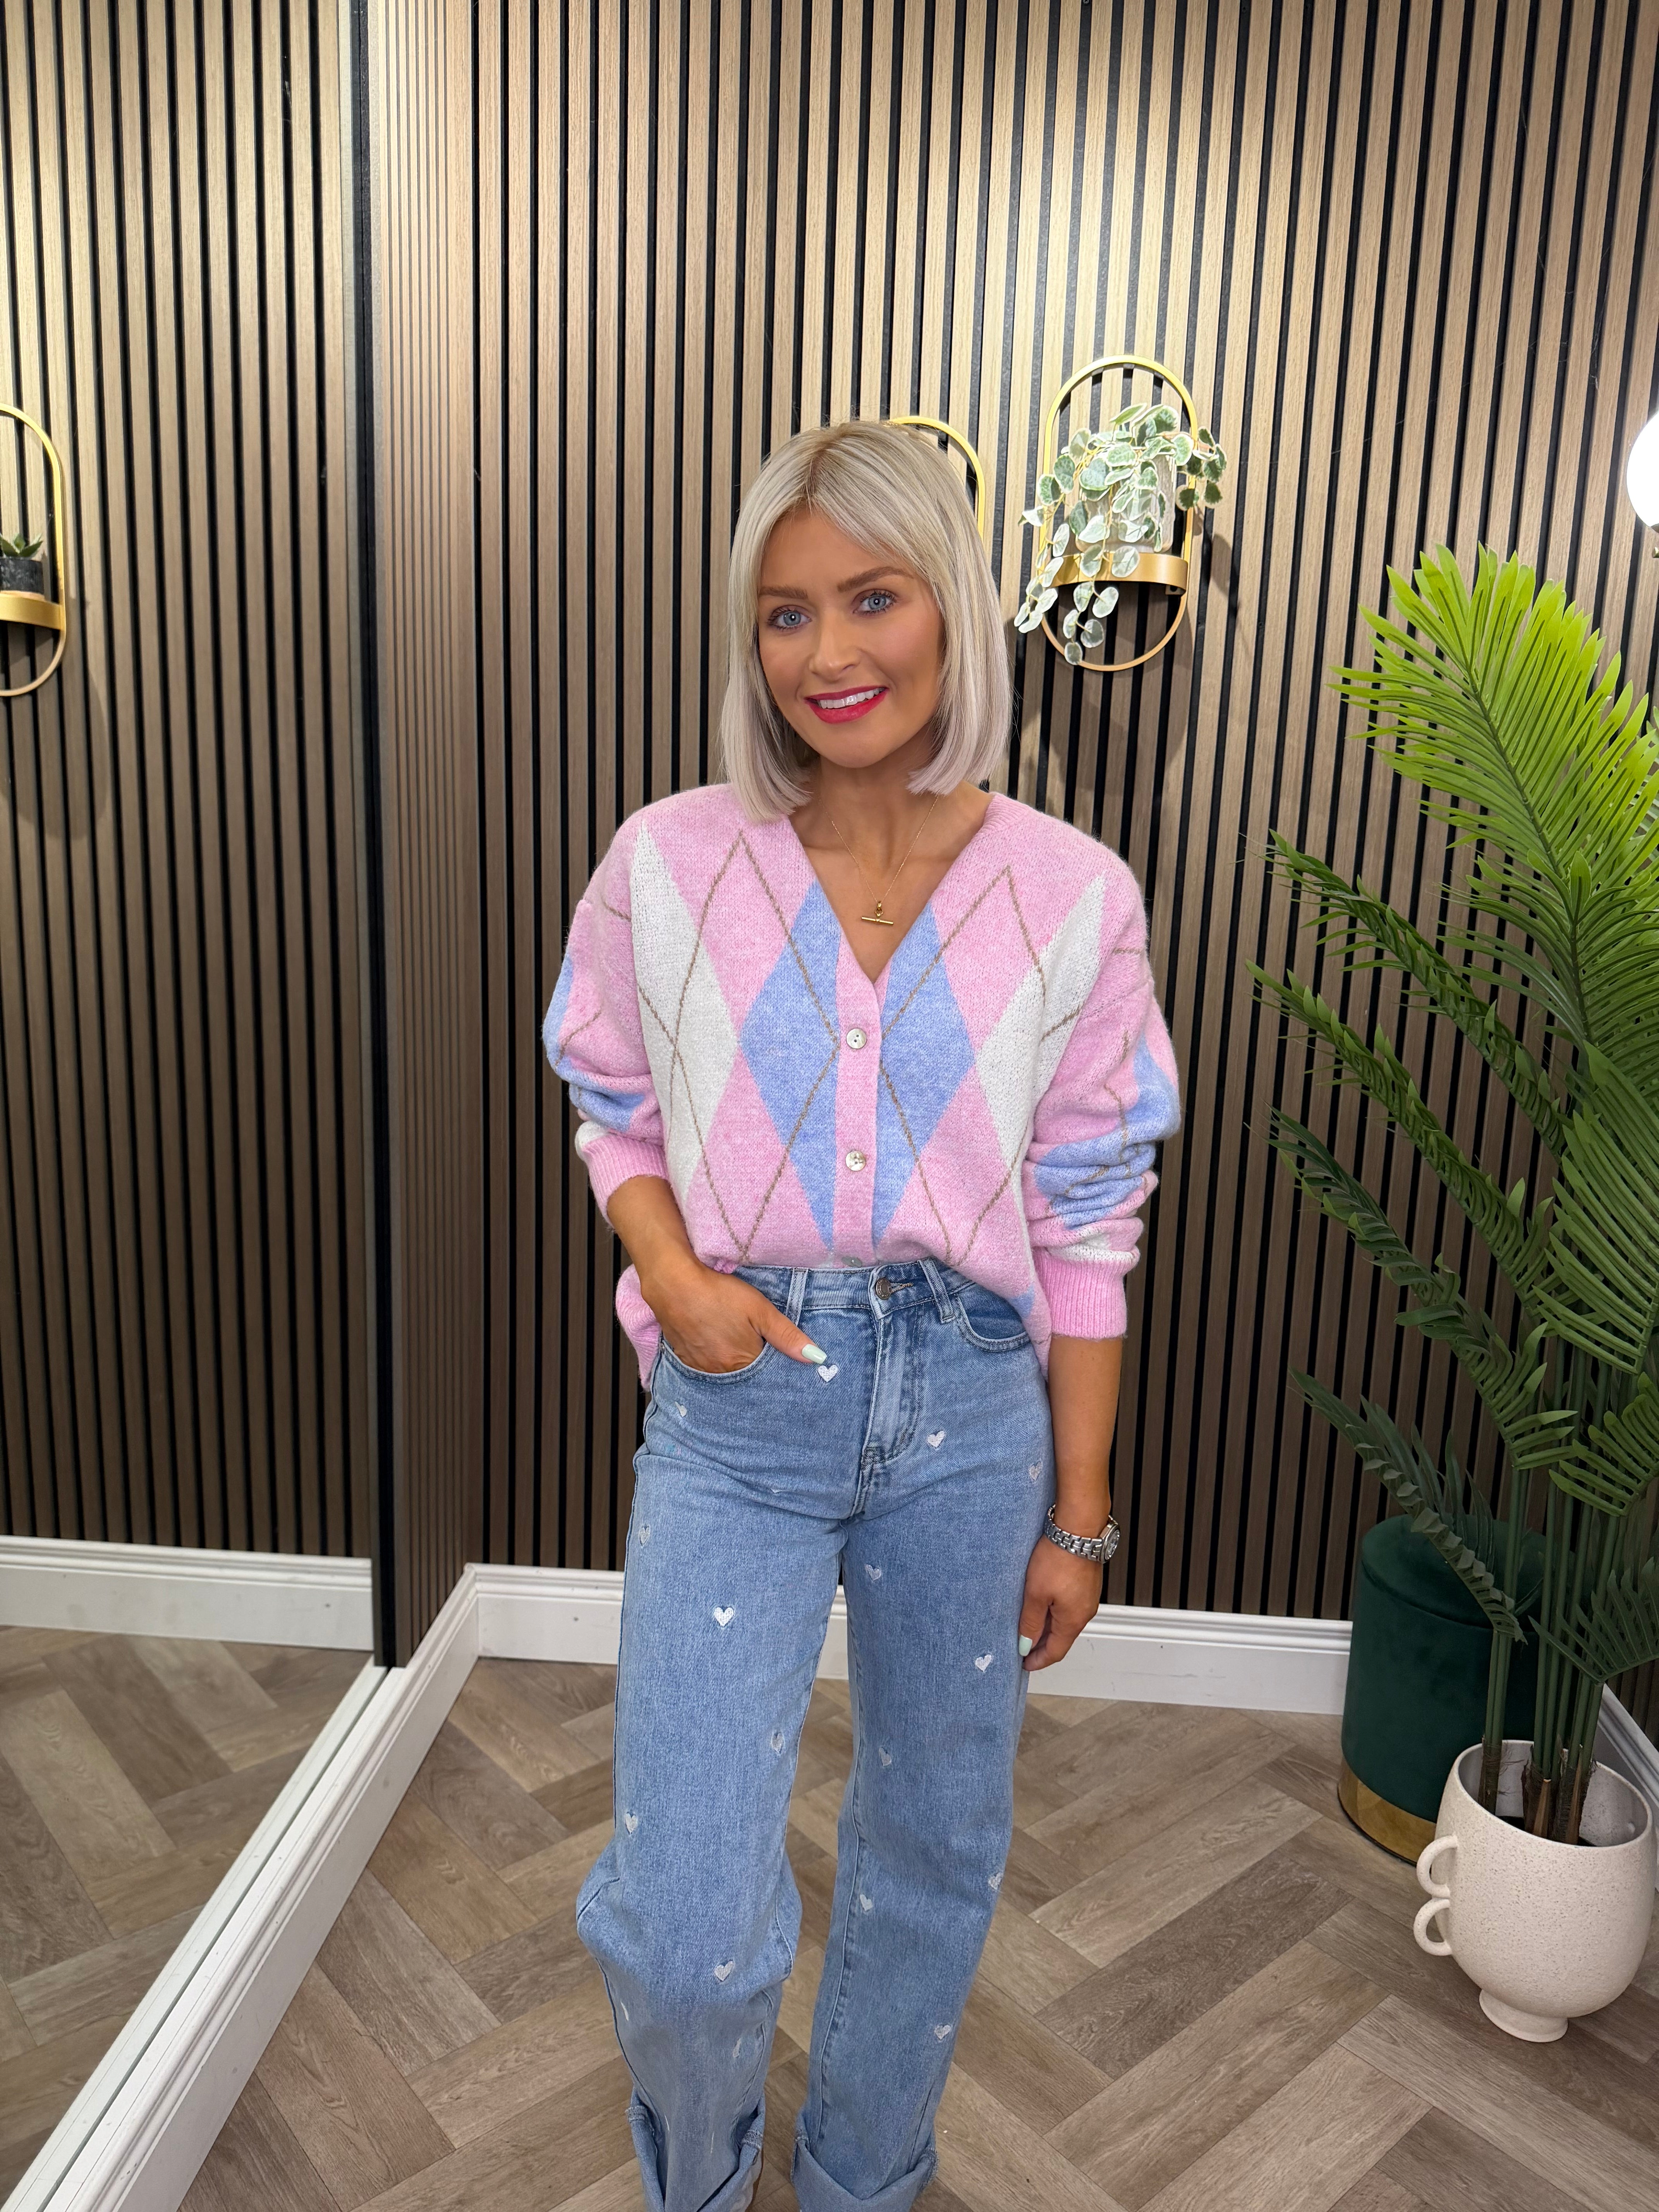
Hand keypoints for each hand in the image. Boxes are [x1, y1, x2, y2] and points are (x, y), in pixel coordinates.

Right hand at [643, 1254, 823, 1375]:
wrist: (673, 1284)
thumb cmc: (719, 1294)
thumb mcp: (760, 1310)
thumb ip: (787, 1336)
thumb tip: (816, 1358)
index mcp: (742, 1363)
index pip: (766, 1375)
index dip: (773, 1363)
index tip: (776, 1353)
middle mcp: (720, 1372)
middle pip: (745, 1376)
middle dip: (754, 1365)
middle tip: (754, 1345)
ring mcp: (699, 1367)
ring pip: (724, 1372)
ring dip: (732, 1362)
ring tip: (733, 1341)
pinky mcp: (684, 1358)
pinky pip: (705, 1366)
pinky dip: (713, 1358)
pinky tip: (715, 1341)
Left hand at [1017, 1537, 1103, 1670]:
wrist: (1078, 1528)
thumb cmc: (1058, 1558)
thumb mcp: (1035, 1594)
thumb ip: (1031, 1622)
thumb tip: (1026, 1645)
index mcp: (1073, 1620)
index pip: (1055, 1652)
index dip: (1038, 1660)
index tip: (1024, 1664)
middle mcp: (1085, 1612)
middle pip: (1062, 1638)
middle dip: (1042, 1646)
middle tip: (1023, 1648)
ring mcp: (1088, 1598)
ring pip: (1066, 1622)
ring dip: (1048, 1628)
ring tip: (1028, 1627)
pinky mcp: (1086, 1585)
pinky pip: (1070, 1607)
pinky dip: (1055, 1613)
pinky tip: (1042, 1605)